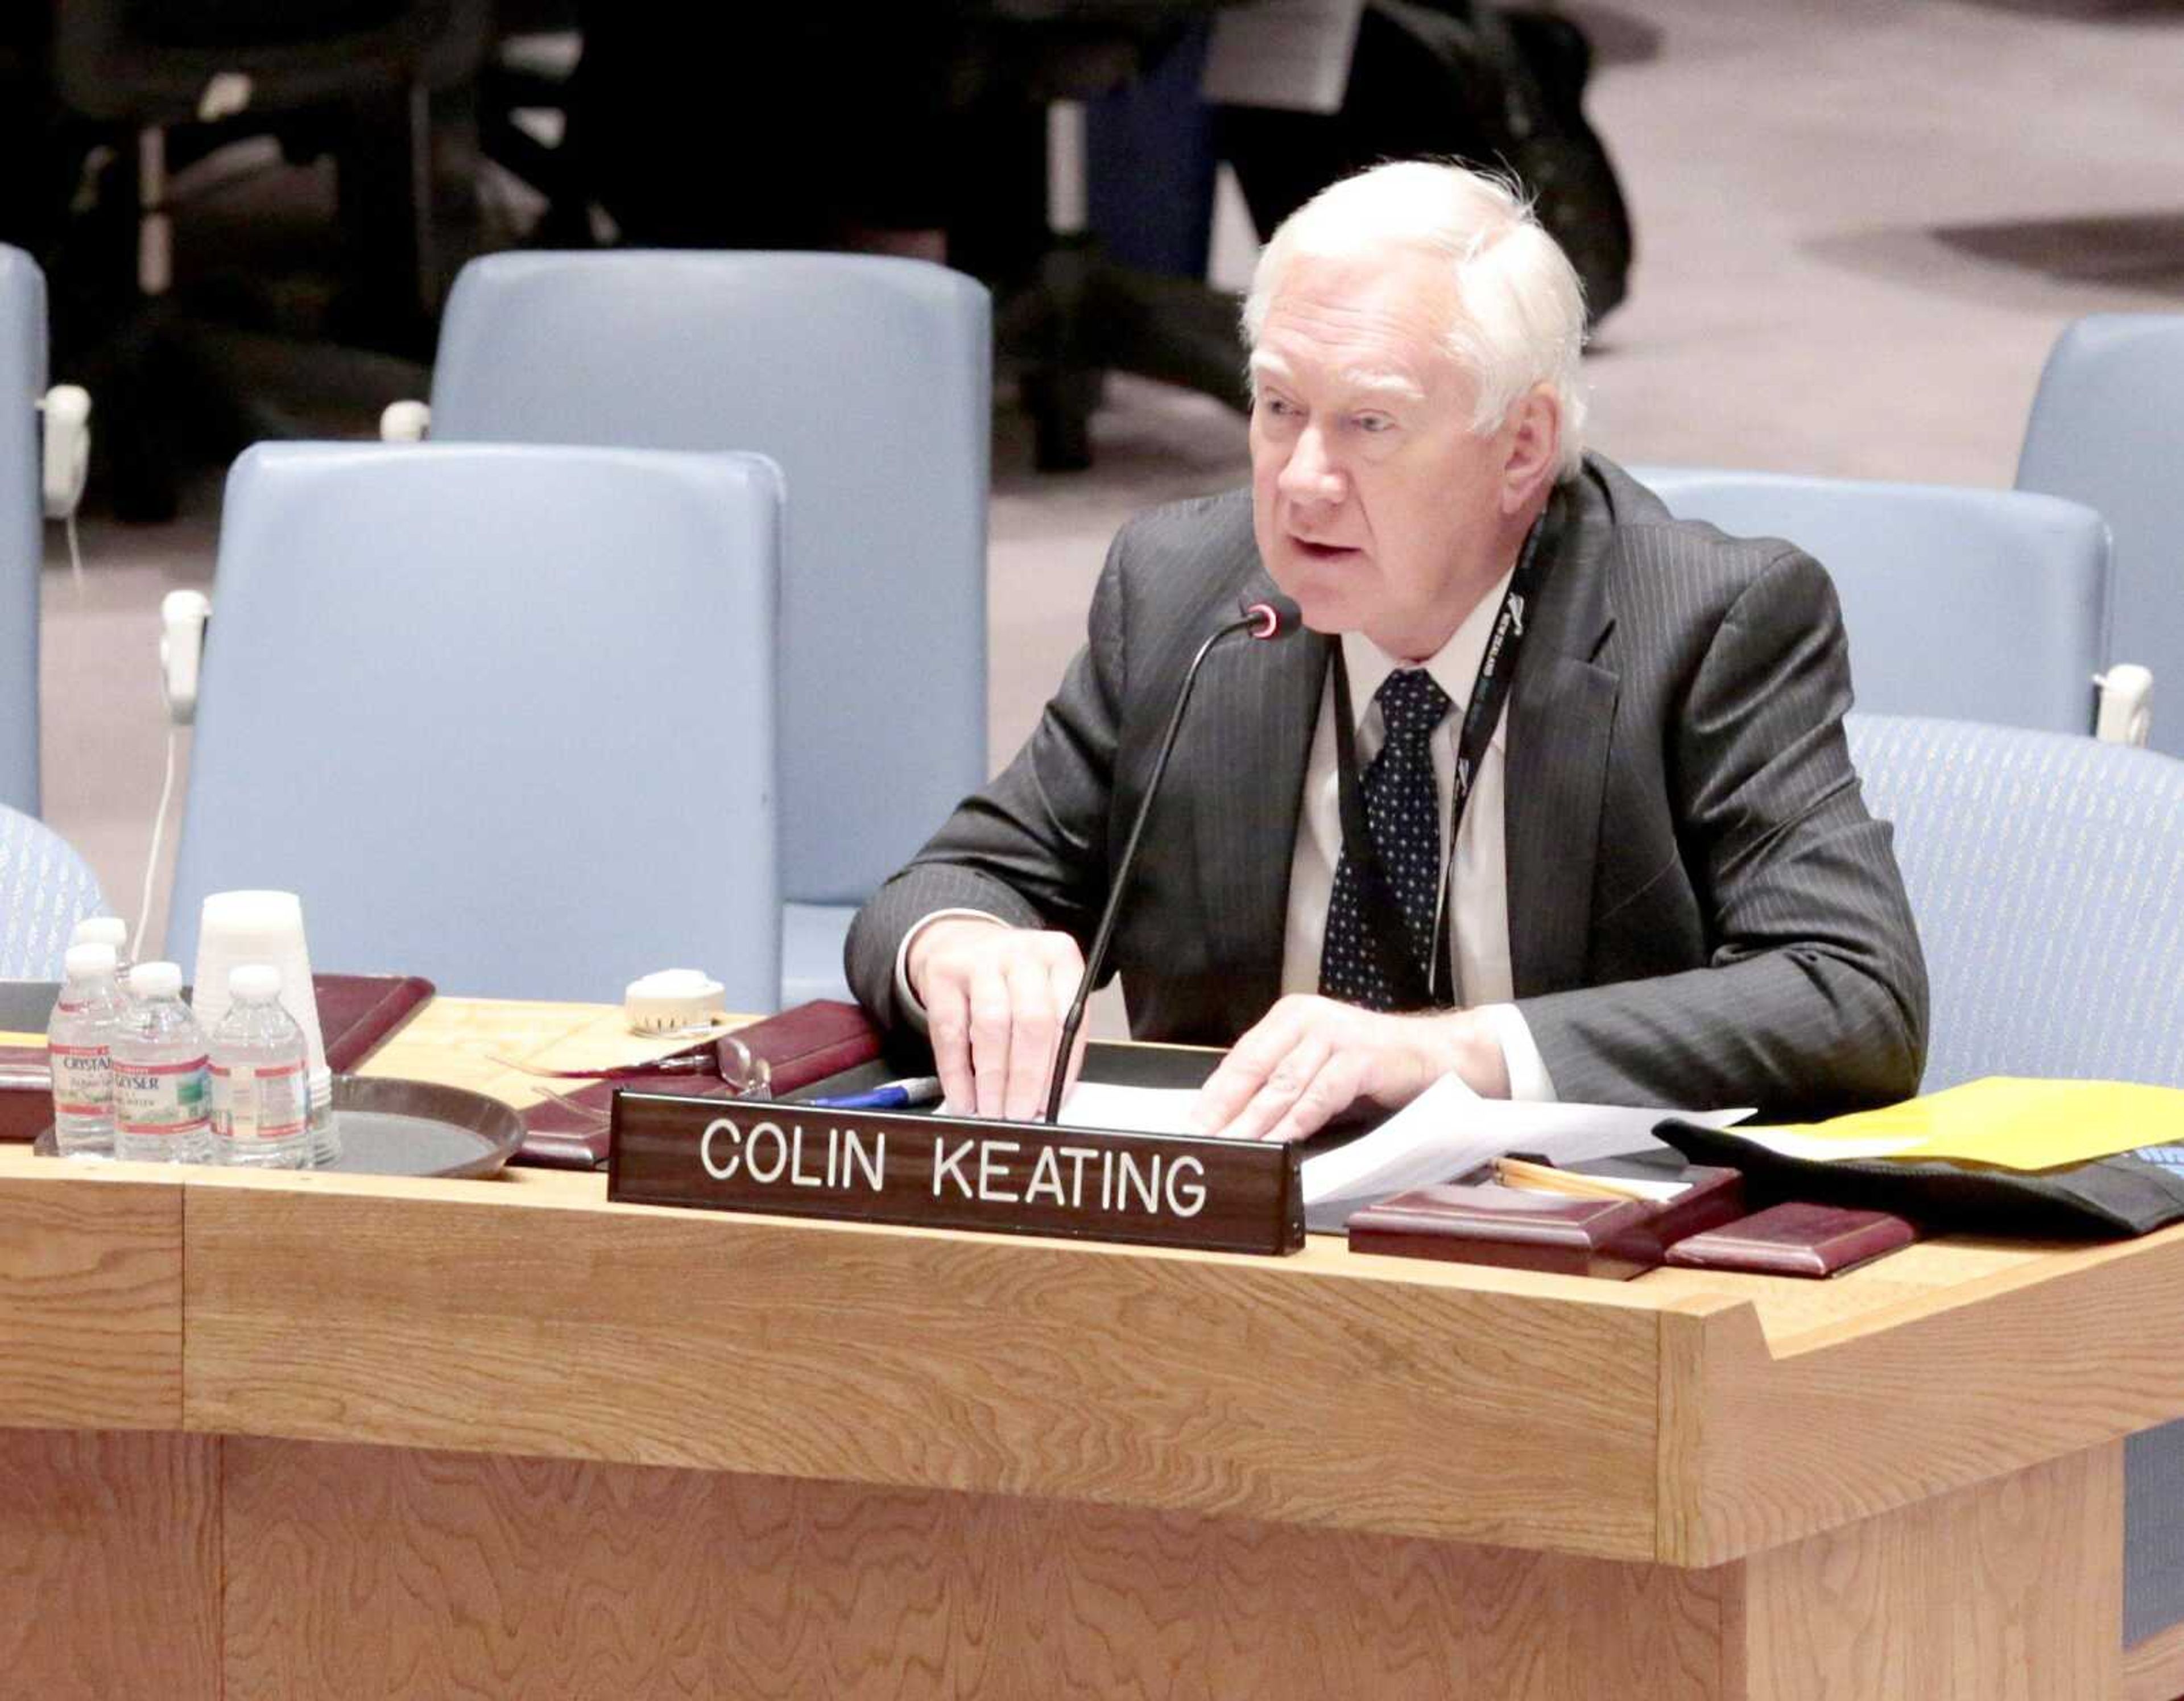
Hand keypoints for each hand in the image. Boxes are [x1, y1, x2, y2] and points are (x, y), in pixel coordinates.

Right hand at [907, 918, 1087, 1121]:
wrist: (962, 942)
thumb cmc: (1011, 980)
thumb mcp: (1045, 993)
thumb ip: (1055, 1037)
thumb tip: (1050, 1096)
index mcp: (1060, 958)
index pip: (1067, 1018)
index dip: (1058, 1067)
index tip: (1050, 1102)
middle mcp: (1022, 954)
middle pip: (1031, 1020)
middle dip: (1026, 1077)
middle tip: (1020, 1113)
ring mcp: (981, 959)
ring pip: (991, 1026)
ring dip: (992, 1078)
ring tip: (992, 1110)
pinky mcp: (943, 972)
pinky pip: (950, 1032)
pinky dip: (957, 1073)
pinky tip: (964, 1097)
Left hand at [1191, 996, 1509, 1142]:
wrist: (1440, 1055)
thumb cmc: (1375, 1066)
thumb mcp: (1319, 1066)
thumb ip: (1282, 1083)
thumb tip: (1232, 1119)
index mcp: (1290, 1018)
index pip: (1239, 1059)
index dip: (1213, 1096)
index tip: (1190, 1126)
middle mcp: (1308, 1019)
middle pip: (1254, 1070)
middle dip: (1224, 1112)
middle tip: (1201, 1142)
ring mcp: (1335, 1035)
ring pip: (1283, 1084)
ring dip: (1255, 1122)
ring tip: (1232, 1149)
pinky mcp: (1362, 1057)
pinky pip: (1322, 1093)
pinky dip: (1299, 1120)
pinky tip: (1281, 1141)